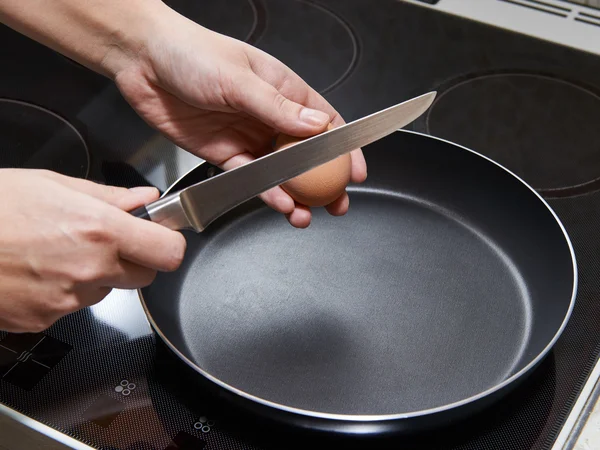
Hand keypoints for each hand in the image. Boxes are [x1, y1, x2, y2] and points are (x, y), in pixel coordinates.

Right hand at [0, 169, 185, 332]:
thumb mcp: (52, 184)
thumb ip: (108, 196)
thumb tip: (143, 201)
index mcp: (99, 230)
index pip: (170, 253)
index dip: (168, 244)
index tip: (159, 237)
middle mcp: (90, 269)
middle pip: (145, 276)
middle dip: (133, 259)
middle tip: (103, 240)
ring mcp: (67, 300)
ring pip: (107, 291)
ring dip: (96, 274)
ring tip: (57, 251)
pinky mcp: (45, 320)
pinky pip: (73, 306)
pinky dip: (66, 291)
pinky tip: (39, 270)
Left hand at [112, 8, 366, 227]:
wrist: (143, 62)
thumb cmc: (192, 53)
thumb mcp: (240, 78)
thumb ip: (278, 107)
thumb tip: (316, 127)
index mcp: (282, 89)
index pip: (324, 122)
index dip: (344, 148)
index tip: (355, 171)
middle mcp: (269, 116)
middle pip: (305, 155)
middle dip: (323, 182)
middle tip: (336, 205)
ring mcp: (247, 136)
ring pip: (279, 173)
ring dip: (295, 195)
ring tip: (306, 214)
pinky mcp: (223, 154)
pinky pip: (249, 178)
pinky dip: (264, 193)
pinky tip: (277, 203)